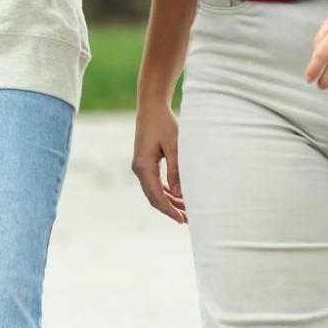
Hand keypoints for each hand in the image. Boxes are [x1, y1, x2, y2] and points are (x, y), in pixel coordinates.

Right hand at [131, 102, 185, 223]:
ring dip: (170, 202)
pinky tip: (179, 196)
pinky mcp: (145, 163)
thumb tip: (180, 194)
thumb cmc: (164, 123)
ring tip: (187, 211)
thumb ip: (176, 169)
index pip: (157, 196)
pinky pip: (155, 183)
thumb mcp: (173, 145)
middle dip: (170, 210)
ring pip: (155, 192)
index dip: (169, 210)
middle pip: (154, 197)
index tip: (182, 220)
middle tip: (188, 220)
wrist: (151, 107)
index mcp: (144, 166)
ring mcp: (140, 167)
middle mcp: (139, 169)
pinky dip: (166, 192)